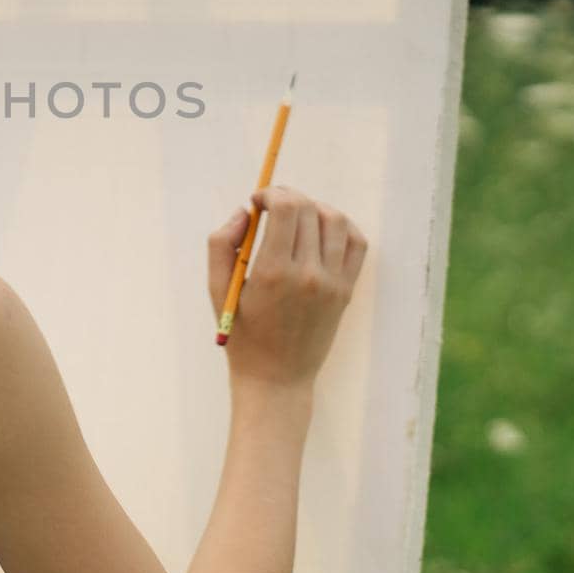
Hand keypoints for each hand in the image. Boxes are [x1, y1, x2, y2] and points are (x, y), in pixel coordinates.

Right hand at [206, 185, 368, 385]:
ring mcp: (332, 283)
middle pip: (309, 209)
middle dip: (288, 196)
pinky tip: (321, 230)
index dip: (271, 193)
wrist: (276, 379)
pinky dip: (342, 227)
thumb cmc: (242, 335)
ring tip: (296, 217)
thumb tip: (244, 212)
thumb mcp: (217, 290)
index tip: (257, 200)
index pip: (287, 208)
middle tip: (271, 204)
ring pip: (336, 221)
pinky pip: (356, 243)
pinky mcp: (346, 291)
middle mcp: (309, 275)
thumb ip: (222, 244)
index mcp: (274, 272)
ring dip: (314, 208)